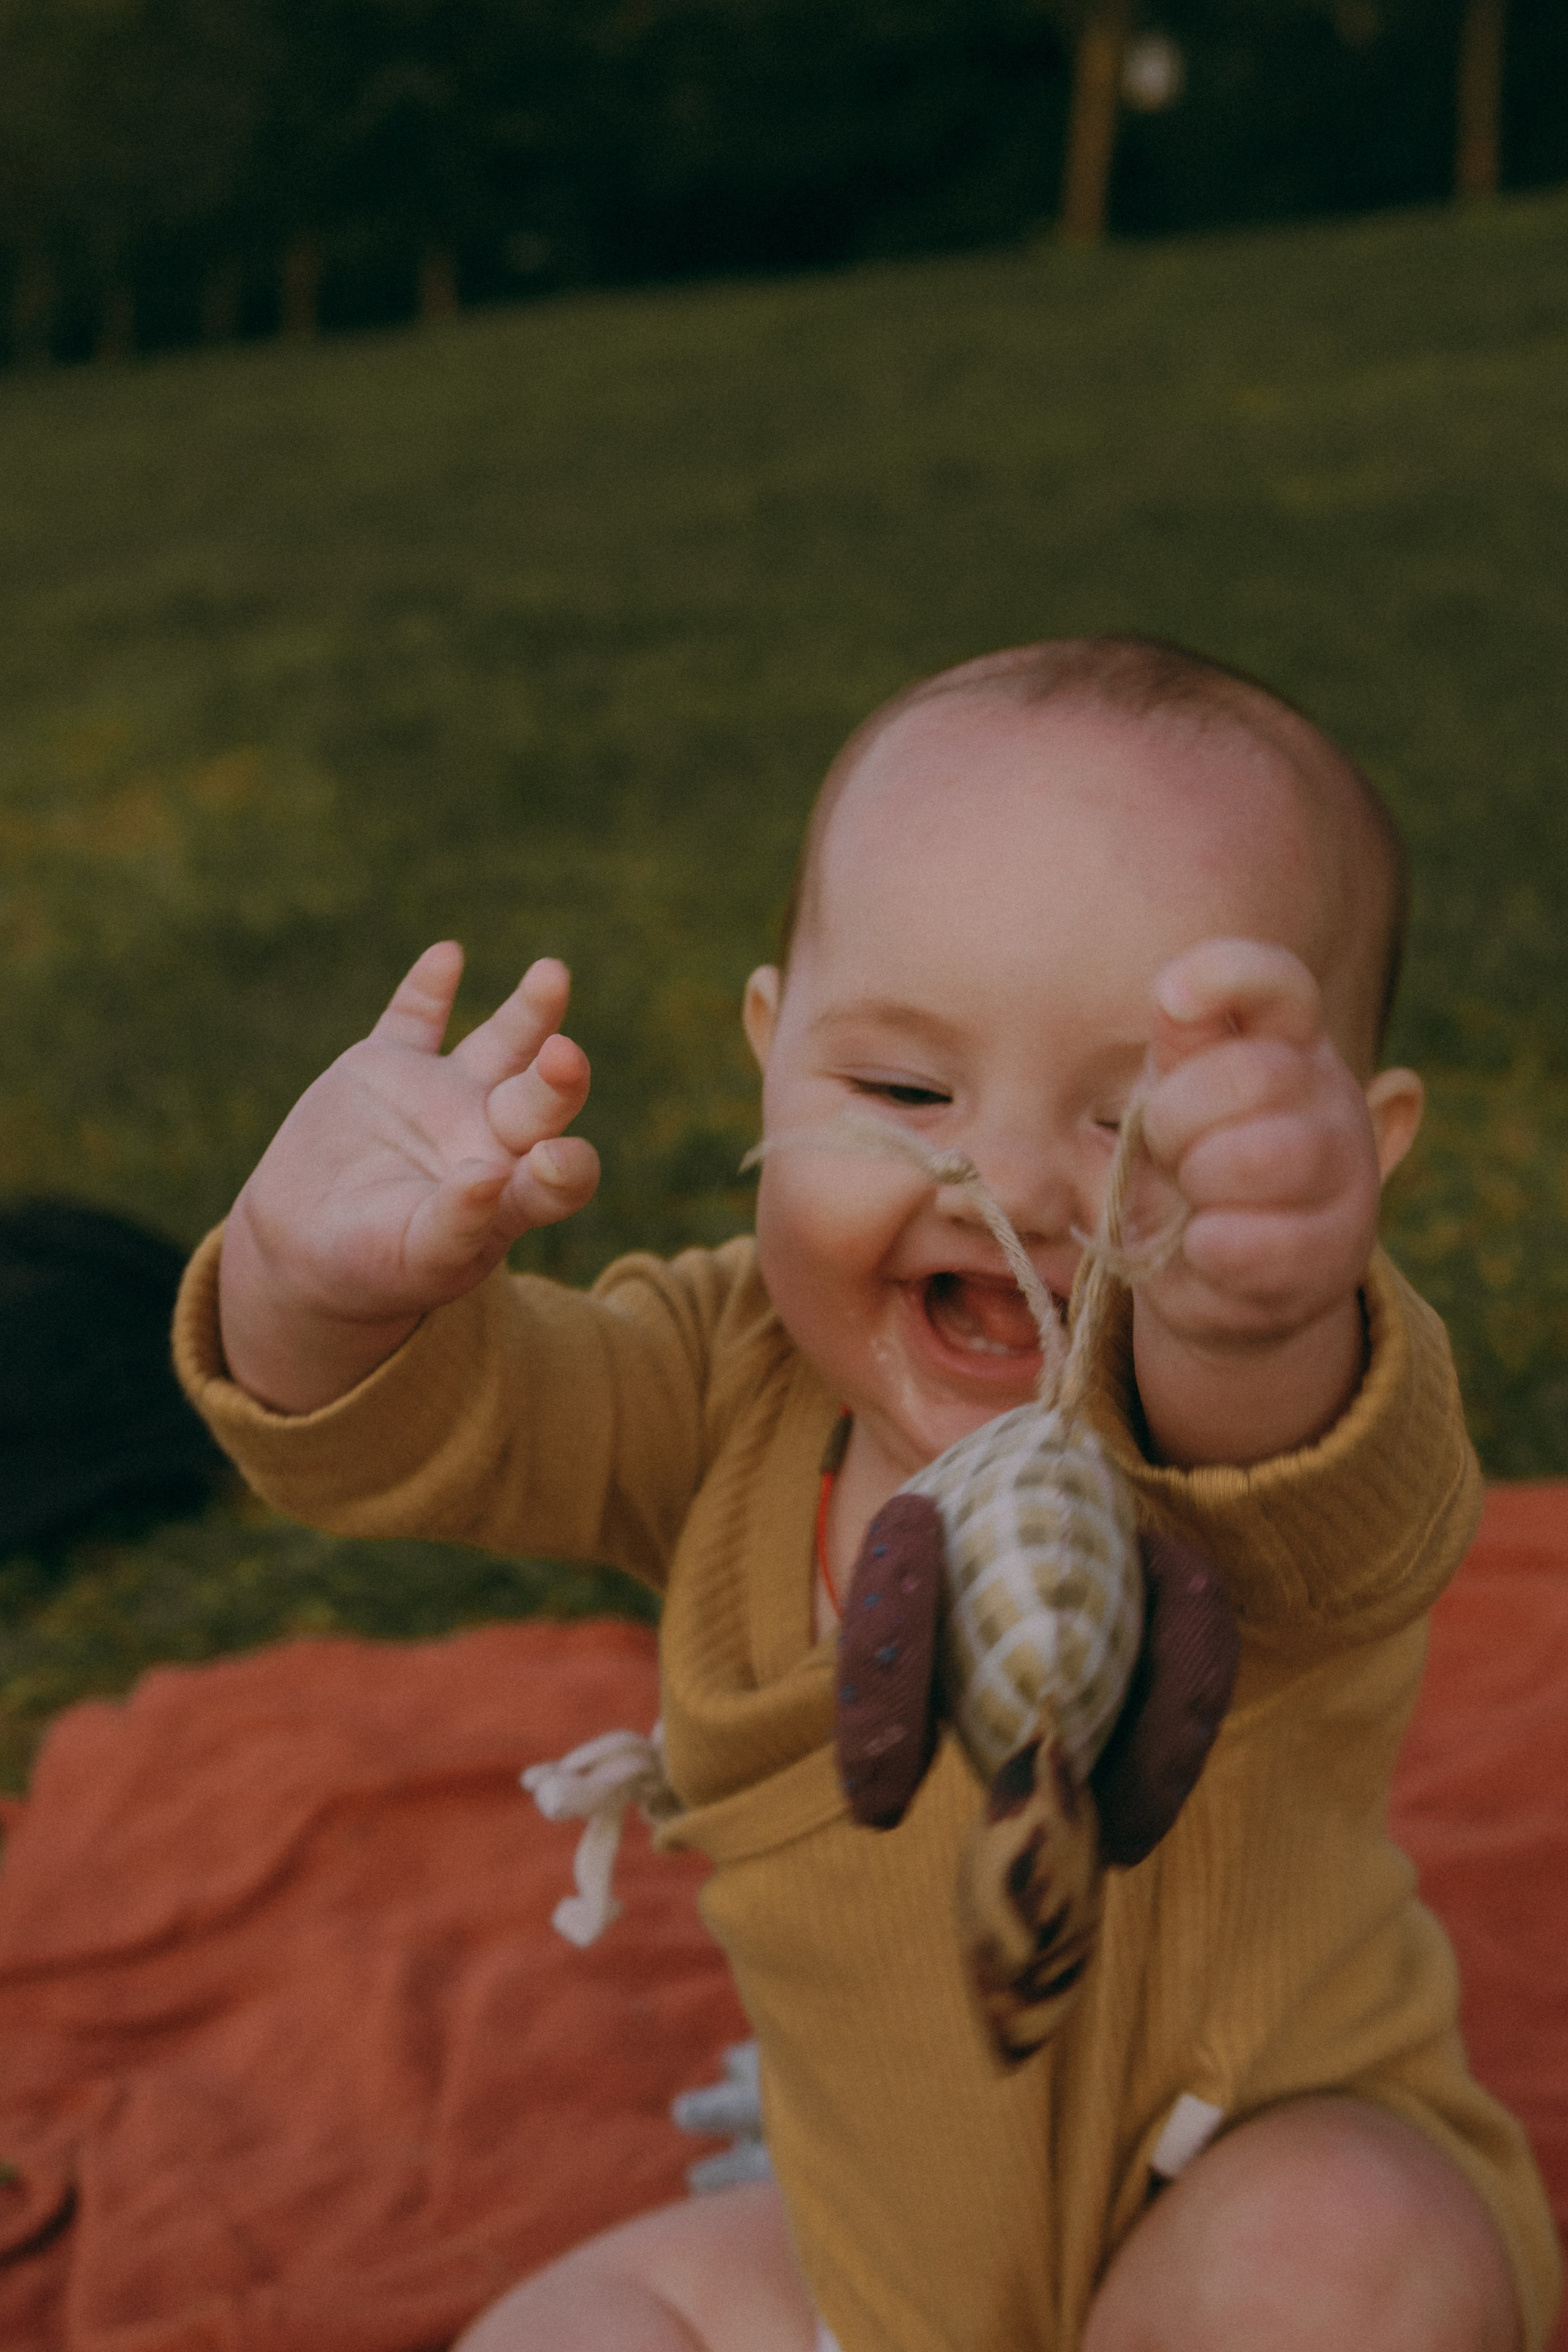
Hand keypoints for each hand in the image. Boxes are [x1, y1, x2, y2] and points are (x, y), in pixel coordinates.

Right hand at [219, 944, 598, 1410]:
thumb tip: (489, 1178)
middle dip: (558, 1078)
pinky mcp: (388, 1065)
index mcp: (512, 1193)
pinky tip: (447, 958)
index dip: (567, 1167)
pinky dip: (428, 989)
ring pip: (501, 1044)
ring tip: (552, 975)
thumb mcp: (417, 1259)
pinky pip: (413, 1018)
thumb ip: (457, 1224)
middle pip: (540, 1098)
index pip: (562, 1175)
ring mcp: (443, 1094)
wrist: (305, 1245)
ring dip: (529, 1011)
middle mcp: (492, 1134)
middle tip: (565, 1056)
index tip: (553, 1162)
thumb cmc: (375, 1269)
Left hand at [1126, 939, 1418, 1464]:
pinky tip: (1204, 1246)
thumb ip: (1177, 1051)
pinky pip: (1262, 1242)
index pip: (1278, 983)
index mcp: (1282, 1039)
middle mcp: (1326, 1091)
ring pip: (1268, 1156)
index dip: (1227, 975)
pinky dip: (1209, 1248)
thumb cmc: (1187, 1168)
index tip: (1173, 1001)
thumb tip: (1178, 999)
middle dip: (1176, 1119)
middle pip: (1254, 1074)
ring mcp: (1346, 1168)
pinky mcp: (1343, 1246)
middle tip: (1167, 1152)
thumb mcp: (1169, 1102)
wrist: (1217, 1277)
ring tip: (1190, 1199)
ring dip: (1200, 1182)